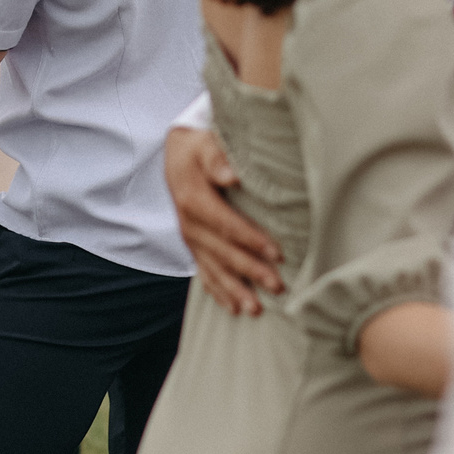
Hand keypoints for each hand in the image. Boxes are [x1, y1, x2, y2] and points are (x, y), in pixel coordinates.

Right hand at [166, 127, 283, 315]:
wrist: (176, 153)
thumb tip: (232, 175)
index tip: (277, 253)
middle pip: (222, 251)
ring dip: (234, 290)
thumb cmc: (198, 146)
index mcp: (192, 199)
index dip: (251, 240)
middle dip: (250, 271)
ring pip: (212, 268)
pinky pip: (203, 271)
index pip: (226, 224)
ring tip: (255, 311)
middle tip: (277, 286)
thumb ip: (217, 158)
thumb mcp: (205, 143)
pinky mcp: (193, 244)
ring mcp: (190, 237)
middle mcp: (188, 223)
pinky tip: (232, 308)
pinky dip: (217, 291)